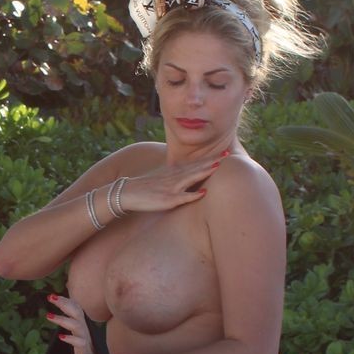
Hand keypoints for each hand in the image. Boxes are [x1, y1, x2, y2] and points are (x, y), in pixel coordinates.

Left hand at [46, 294, 104, 353]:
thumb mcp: (81, 339)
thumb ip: (75, 329)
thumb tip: (64, 320)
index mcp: (84, 327)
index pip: (76, 310)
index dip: (66, 301)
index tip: (53, 295)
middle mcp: (87, 331)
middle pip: (76, 313)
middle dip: (64, 304)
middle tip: (50, 297)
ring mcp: (87, 341)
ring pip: (76, 326)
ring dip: (62, 319)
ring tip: (48, 316)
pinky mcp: (86, 353)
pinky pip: (80, 343)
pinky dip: (71, 339)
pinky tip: (61, 337)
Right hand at [106, 157, 224, 215]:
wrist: (126, 193)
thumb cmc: (144, 188)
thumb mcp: (161, 179)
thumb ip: (175, 178)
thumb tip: (187, 177)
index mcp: (173, 173)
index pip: (195, 164)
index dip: (210, 158)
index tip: (224, 152)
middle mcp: (173, 178)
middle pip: (196, 167)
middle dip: (212, 161)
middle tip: (228, 153)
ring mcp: (171, 188)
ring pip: (191, 178)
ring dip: (205, 171)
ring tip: (219, 165)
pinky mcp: (166, 200)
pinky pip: (182, 198)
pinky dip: (193, 195)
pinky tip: (203, 192)